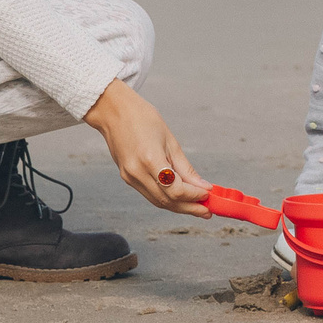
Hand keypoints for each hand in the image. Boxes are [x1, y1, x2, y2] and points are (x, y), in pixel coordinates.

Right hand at [84, 81, 208, 214]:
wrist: (113, 111)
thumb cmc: (143, 118)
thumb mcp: (170, 140)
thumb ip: (185, 168)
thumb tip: (202, 186)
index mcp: (150, 160)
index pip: (176, 190)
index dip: (194, 196)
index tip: (208, 195)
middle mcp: (137, 173)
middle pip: (167, 201)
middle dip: (189, 208)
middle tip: (207, 211)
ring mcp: (129, 177)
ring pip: (158, 201)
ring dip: (179, 207)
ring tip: (197, 207)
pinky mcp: (126, 178)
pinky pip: (150, 194)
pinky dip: (166, 198)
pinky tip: (180, 197)